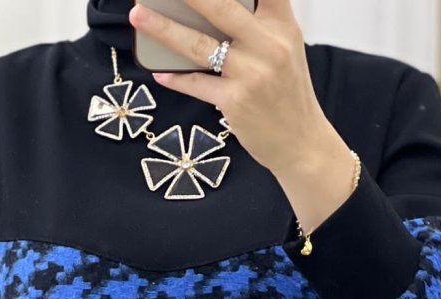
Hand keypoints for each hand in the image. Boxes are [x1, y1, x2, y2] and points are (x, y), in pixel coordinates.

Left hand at [128, 0, 355, 230]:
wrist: (302, 143)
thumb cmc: (287, 94)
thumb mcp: (286, 48)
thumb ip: (261, 22)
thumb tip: (213, 9)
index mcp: (282, 25)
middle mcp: (268, 45)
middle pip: (219, 6)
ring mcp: (251, 74)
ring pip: (198, 44)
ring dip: (163, 29)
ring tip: (138, 16)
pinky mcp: (235, 101)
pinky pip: (196, 84)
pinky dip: (176, 78)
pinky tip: (160, 72)